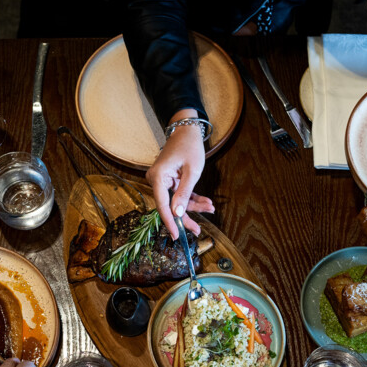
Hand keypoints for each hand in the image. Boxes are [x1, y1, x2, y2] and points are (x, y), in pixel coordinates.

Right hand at [148, 110, 216, 238]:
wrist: (187, 130)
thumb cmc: (189, 147)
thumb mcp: (192, 171)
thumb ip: (184, 193)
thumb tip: (177, 213)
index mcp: (157, 177)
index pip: (162, 204)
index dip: (170, 221)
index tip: (177, 235)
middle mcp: (156, 180)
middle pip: (169, 205)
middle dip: (186, 216)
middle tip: (198, 230)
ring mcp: (162, 181)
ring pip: (176, 201)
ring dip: (193, 206)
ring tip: (210, 207)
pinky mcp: (169, 181)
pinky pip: (179, 194)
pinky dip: (192, 199)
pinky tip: (206, 203)